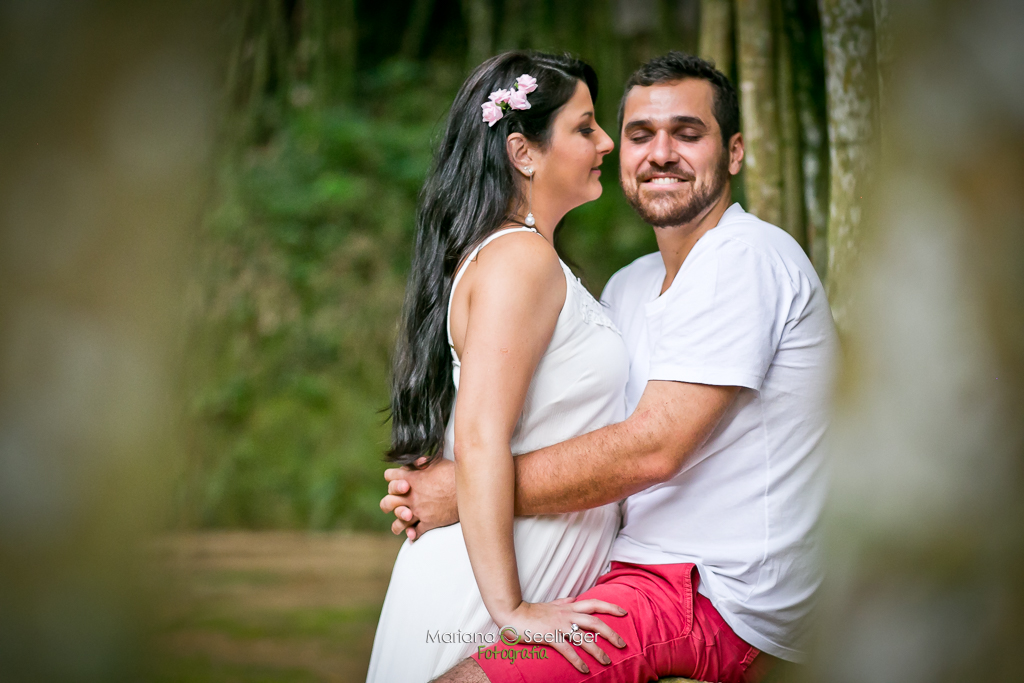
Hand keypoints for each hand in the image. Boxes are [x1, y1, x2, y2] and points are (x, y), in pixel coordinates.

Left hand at [379, 456, 457, 539]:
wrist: (467, 489)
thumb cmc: (454, 474)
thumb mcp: (437, 462)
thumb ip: (423, 462)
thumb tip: (416, 461)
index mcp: (411, 478)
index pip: (389, 476)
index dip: (392, 478)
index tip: (396, 480)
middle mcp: (411, 496)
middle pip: (387, 502)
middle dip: (389, 503)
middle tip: (393, 504)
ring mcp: (418, 511)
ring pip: (399, 523)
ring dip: (398, 524)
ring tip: (400, 524)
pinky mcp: (429, 522)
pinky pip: (415, 533)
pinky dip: (413, 534)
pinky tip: (413, 533)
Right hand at [502, 598, 627, 673]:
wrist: (512, 613)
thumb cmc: (531, 611)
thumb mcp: (550, 604)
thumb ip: (564, 601)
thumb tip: (575, 597)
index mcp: (569, 607)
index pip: (594, 603)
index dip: (610, 607)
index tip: (623, 612)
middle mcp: (567, 615)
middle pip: (594, 622)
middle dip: (610, 633)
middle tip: (622, 644)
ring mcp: (559, 626)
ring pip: (584, 638)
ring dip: (597, 651)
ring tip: (606, 662)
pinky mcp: (550, 636)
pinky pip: (568, 650)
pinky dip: (578, 661)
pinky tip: (585, 670)